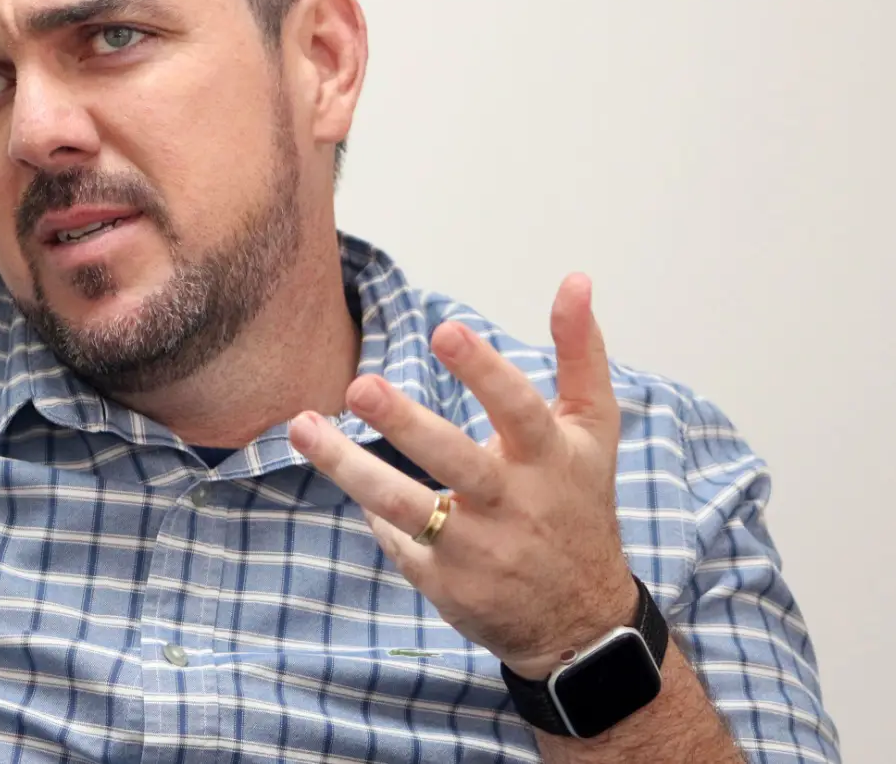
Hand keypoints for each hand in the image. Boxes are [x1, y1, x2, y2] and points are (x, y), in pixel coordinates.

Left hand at [288, 273, 636, 678]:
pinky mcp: (444, 582)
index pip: (518, 409)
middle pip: (454, 461)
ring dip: (350, 467)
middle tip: (359, 385)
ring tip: (302, 427)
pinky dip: (371, 509)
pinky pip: (396, 538)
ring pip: (406, 506)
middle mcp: (514, 505)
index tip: (443, 330)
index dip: (483, 371)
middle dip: (405, 423)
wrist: (580, 617)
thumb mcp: (593, 431)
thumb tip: (575, 279)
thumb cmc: (577, 502)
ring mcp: (477, 549)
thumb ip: (581, 354)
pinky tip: (342, 472)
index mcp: (551, 459)